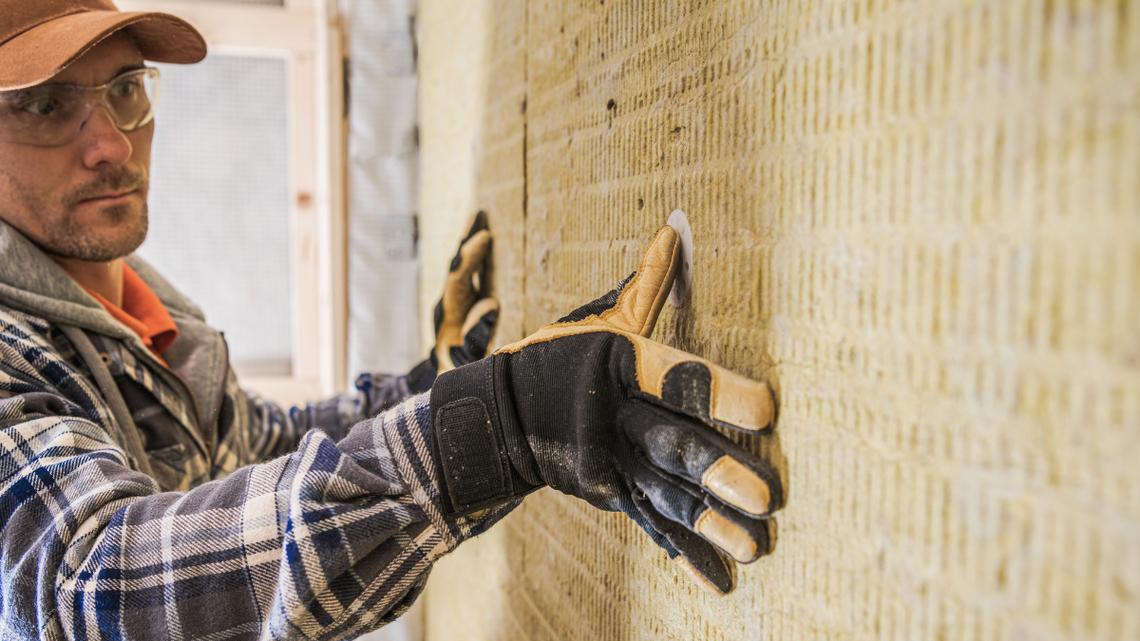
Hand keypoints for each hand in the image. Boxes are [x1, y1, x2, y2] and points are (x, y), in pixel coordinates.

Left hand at [406, 211, 498, 391]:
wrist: (444, 380)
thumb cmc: (458, 373)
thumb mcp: (467, 360)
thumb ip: (477, 336)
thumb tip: (490, 303)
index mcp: (448, 314)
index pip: (458, 278)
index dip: (471, 257)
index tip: (485, 237)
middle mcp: (449, 303)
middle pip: (457, 265)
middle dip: (468, 241)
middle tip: (480, 214)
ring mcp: (456, 302)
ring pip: (464, 267)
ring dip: (472, 243)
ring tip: (482, 217)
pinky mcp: (465, 305)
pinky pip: (472, 275)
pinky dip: (480, 257)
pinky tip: (489, 241)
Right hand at [429, 226, 781, 595]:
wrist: (497, 419)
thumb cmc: (558, 358)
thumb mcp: (597, 323)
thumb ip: (643, 286)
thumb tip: (673, 231)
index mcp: (617, 367)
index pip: (674, 376)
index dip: (718, 392)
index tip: (767, 409)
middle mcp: (613, 418)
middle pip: (670, 444)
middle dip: (717, 471)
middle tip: (765, 496)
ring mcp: (608, 463)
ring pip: (664, 493)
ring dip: (709, 521)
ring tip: (755, 546)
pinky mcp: (607, 494)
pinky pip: (649, 524)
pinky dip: (684, 553)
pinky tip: (721, 581)